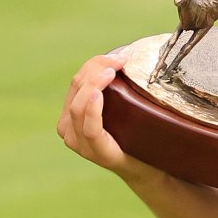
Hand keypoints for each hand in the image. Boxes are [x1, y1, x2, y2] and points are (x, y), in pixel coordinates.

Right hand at [56, 53, 133, 172]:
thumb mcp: (122, 106)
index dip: (96, 63)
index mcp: (71, 113)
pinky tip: (98, 94)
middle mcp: (68, 128)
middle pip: (78, 87)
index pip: (78, 80)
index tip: (121, 56)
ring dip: (94, 84)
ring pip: (79, 105)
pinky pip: (89, 127)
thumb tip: (128, 52)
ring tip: (112, 71)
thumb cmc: (136, 132)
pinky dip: (92, 108)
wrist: (149, 166)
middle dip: (97, 68)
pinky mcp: (95, 151)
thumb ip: (116, 86)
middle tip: (121, 60)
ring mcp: (78, 142)